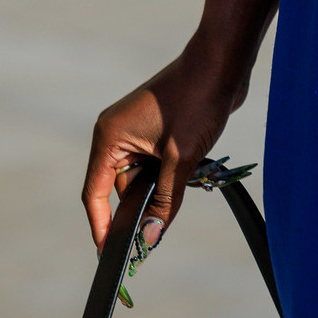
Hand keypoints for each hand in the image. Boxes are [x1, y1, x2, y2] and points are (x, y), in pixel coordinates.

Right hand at [81, 42, 241, 252]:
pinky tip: (190, 174)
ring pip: (141, 179)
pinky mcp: (155, 131)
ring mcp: (135, 132)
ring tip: (187, 184)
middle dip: (140, 210)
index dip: (102, 227)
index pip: (94, 194)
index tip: (109, 255)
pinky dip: (169, 177)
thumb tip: (150, 239)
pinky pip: (155, 165)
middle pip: (120, 189)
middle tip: (158, 235)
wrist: (223, 62)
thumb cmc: (197, 101)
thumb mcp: (181, 159)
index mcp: (109, 137)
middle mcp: (115, 134)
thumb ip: (164, 202)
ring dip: (160, 191)